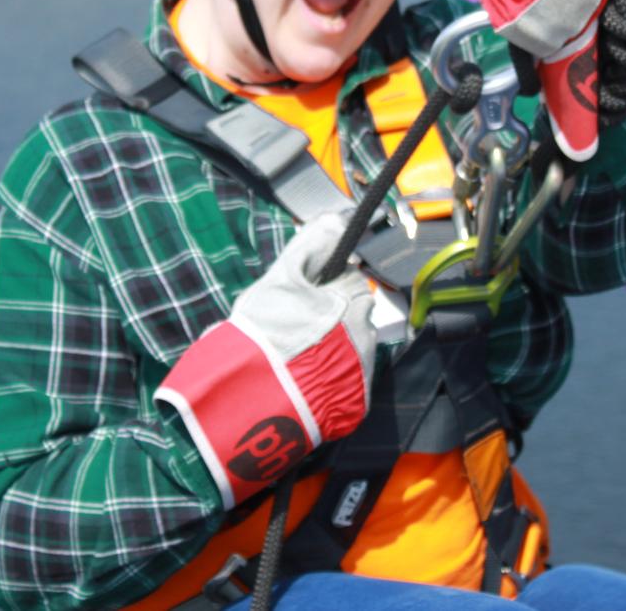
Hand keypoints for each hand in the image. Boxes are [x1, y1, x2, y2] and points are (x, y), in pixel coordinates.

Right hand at [154, 214, 375, 508]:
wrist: (257, 401)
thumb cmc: (266, 331)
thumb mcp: (280, 278)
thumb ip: (308, 246)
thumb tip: (334, 220)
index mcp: (354, 300)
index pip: (348, 279)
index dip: (321, 284)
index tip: (299, 295)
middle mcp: (368, 335)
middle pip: (349, 315)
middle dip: (326, 317)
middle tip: (292, 327)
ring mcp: (363, 373)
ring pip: (347, 349)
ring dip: (327, 349)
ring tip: (292, 358)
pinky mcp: (355, 405)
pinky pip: (343, 384)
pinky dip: (325, 381)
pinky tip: (299, 381)